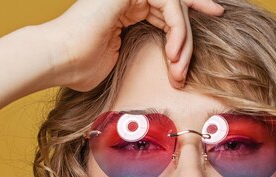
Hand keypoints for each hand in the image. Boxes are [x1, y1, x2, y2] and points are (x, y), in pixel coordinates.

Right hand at [41, 0, 223, 90]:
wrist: (59, 60)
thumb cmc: (81, 68)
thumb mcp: (120, 61)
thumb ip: (143, 55)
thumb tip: (166, 71)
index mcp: (126, 8)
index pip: (168, 7)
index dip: (191, 14)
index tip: (215, 19)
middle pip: (177, 5)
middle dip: (193, 29)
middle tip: (193, 59)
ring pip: (176, 7)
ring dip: (183, 41)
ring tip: (178, 69)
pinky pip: (170, 4)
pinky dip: (177, 30)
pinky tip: (173, 55)